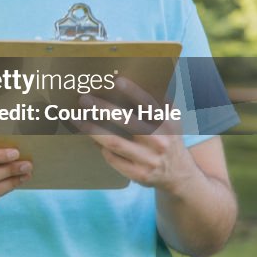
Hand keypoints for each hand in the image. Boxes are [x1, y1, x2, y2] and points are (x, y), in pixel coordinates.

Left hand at [78, 77, 196, 191]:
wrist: (179, 176)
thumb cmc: (168, 140)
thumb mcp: (170, 121)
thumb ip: (157, 104)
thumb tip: (125, 85)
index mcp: (167, 124)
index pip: (149, 104)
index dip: (133, 91)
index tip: (116, 80)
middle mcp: (160, 141)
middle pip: (127, 122)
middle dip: (103, 108)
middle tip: (84, 99)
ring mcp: (149, 159)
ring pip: (115, 142)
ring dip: (93, 130)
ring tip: (76, 119)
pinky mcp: (139, 174)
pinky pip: (113, 158)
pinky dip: (101, 148)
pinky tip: (92, 139)